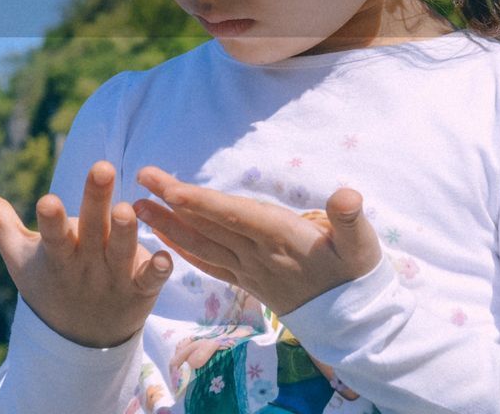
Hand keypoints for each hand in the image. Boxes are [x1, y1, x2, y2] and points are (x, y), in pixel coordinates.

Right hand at [0, 160, 173, 347]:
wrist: (82, 341)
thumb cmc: (48, 282)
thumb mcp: (19, 255)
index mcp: (56, 254)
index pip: (52, 235)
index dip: (50, 219)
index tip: (47, 201)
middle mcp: (86, 263)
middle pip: (92, 229)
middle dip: (96, 200)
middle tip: (102, 168)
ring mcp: (114, 277)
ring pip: (123, 251)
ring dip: (127, 232)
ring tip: (128, 208)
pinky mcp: (141, 289)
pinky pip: (152, 280)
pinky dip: (160, 271)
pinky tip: (168, 257)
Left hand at [133, 166, 381, 315]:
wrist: (354, 321)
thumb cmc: (358, 273)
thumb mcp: (362, 244)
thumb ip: (350, 219)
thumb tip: (347, 196)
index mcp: (280, 238)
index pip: (233, 215)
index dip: (201, 202)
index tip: (170, 189)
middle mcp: (257, 255)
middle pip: (208, 225)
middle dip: (172, 203)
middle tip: (140, 179)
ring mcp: (249, 270)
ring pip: (202, 245)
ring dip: (168, 226)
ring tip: (137, 207)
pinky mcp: (247, 280)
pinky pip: (208, 264)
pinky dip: (183, 250)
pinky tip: (163, 239)